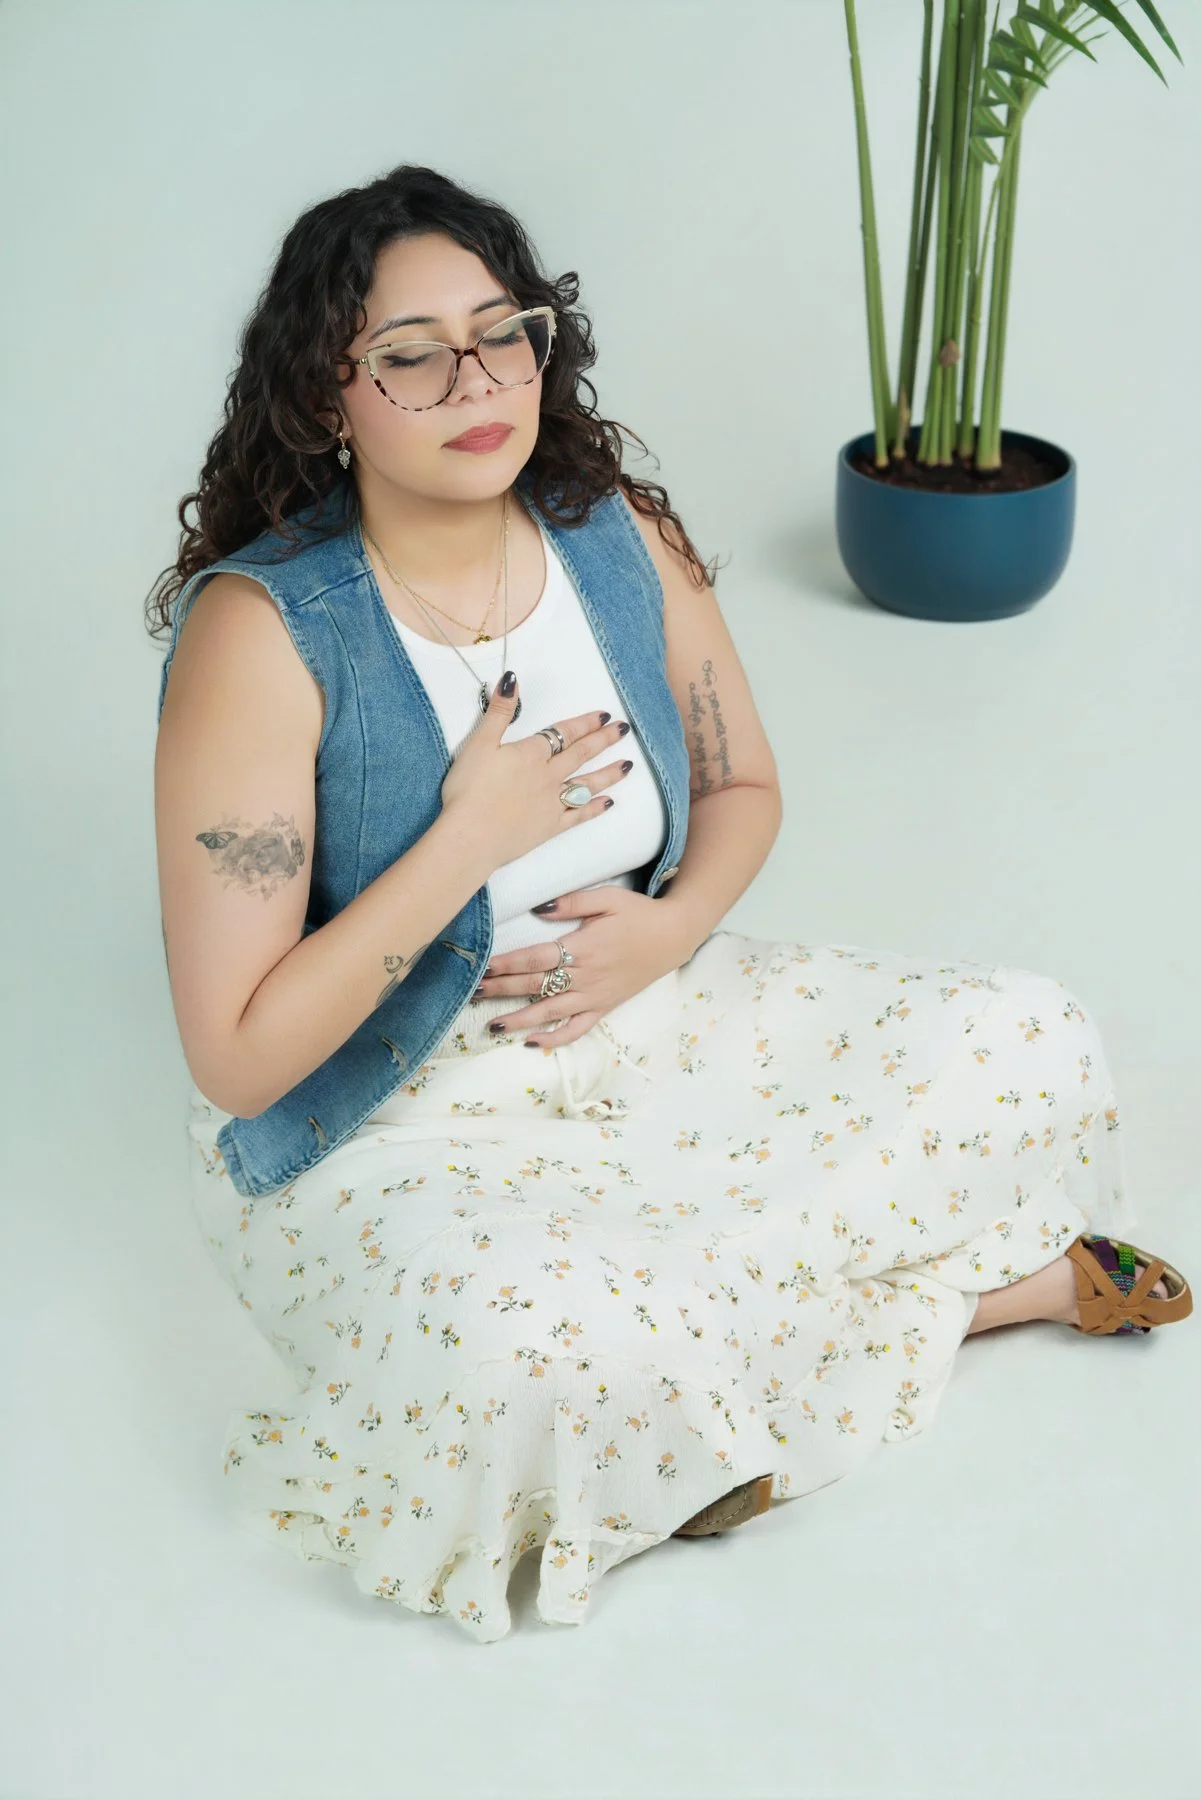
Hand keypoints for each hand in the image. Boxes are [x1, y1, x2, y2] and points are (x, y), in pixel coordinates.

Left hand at [475, 886, 685, 1048]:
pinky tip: (531, 1043)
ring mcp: (594, 995)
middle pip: (535, 986)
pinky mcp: (604, 1007)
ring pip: (550, 1013)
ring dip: (519, 1020)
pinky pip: (577, 1029)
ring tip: (492, 1025)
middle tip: (472, 992)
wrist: (674, 936)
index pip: (535, 959)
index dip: (505, 964)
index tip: (481, 967)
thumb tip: (536, 909)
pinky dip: (554, 1039)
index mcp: (583, 947)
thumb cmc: (638, 913)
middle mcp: (585, 976)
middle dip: (501, 990)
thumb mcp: (608, 898)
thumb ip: (571, 902)